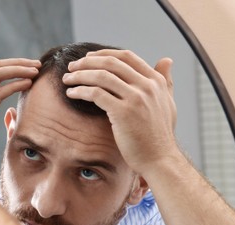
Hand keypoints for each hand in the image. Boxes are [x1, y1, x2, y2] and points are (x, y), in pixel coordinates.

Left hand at [63, 49, 177, 173]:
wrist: (159, 159)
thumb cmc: (159, 134)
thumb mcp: (167, 102)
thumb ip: (165, 81)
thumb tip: (166, 60)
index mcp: (156, 81)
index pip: (126, 56)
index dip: (104, 54)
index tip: (88, 57)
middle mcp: (147, 86)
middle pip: (111, 63)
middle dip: (87, 62)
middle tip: (72, 66)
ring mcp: (136, 98)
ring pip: (101, 76)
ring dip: (80, 75)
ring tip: (67, 79)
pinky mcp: (123, 112)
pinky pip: (96, 94)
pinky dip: (81, 91)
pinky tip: (72, 93)